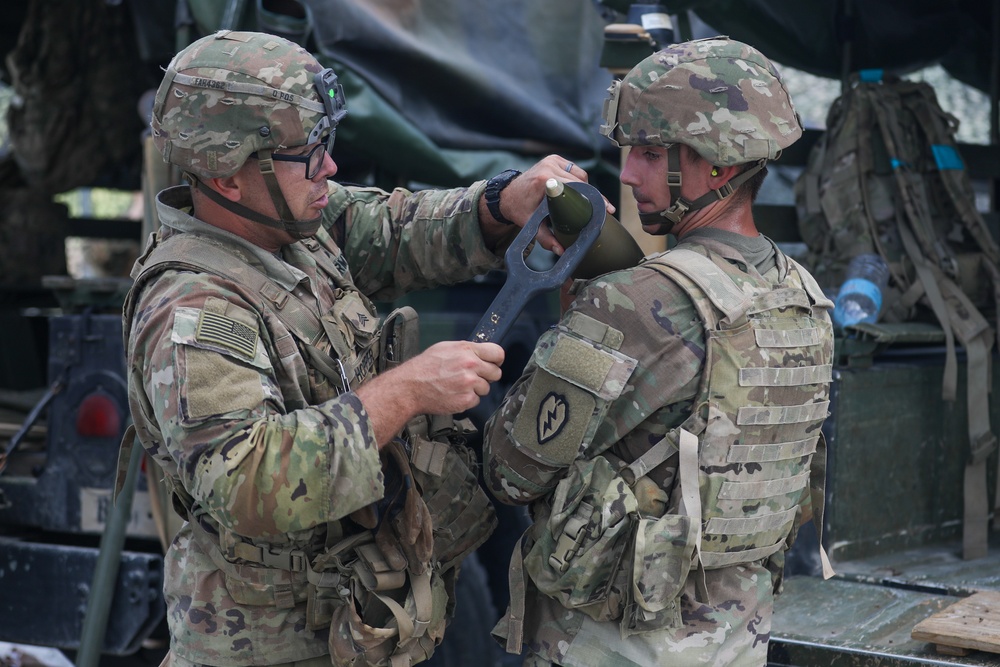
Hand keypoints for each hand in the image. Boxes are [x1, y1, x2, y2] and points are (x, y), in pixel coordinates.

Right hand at [355, 340, 504, 446]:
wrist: (410, 387)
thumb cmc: (424, 367)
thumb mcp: (445, 348)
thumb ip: (466, 350)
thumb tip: (481, 353)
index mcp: (467, 350)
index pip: (497, 353)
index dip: (496, 360)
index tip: (493, 364)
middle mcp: (470, 366)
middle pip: (496, 373)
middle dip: (487, 376)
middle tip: (474, 377)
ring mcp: (469, 384)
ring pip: (486, 388)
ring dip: (476, 389)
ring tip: (458, 386)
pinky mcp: (466, 400)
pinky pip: (476, 400)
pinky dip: (467, 400)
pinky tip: (454, 394)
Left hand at [479, 155, 615, 253]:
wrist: (507, 195)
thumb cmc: (520, 209)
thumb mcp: (531, 223)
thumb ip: (546, 238)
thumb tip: (561, 251)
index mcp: (544, 180)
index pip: (576, 188)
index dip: (593, 198)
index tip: (606, 207)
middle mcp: (548, 166)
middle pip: (581, 181)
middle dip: (592, 196)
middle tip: (601, 209)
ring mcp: (552, 160)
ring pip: (580, 174)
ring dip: (585, 187)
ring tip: (585, 202)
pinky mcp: (554, 159)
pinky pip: (574, 169)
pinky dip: (579, 180)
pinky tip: (578, 192)